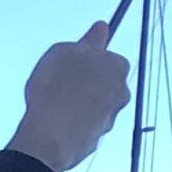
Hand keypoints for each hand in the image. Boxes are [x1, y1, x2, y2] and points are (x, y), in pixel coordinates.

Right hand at [7, 24, 131, 171]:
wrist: (50, 137)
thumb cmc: (56, 92)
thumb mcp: (63, 51)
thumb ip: (86, 40)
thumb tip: (99, 31)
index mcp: (117, 65)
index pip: (110, 56)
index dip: (90, 59)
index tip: (74, 61)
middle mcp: (121, 92)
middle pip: (107, 82)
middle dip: (90, 82)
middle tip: (63, 83)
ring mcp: (110, 118)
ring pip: (98, 106)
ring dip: (83, 104)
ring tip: (56, 105)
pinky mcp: (96, 140)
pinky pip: (87, 126)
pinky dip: (76, 124)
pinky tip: (58, 123)